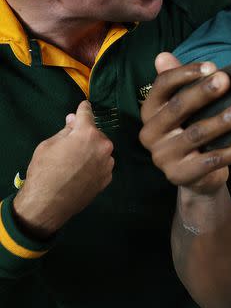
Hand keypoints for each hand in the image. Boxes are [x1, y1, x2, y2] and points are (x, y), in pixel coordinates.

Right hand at [13, 101, 113, 238]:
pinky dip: (94, 165)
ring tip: (76, 162)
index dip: (84, 108)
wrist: (48, 203)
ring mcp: (108, 163)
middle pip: (96, 134)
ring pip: (100, 151)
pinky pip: (102, 165)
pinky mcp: (108, 178)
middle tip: (73, 144)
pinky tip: (82, 173)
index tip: (85, 104)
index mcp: (88, 133)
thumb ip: (65, 131)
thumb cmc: (44, 171)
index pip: (87, 115)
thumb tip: (73, 120)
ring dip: (92, 151)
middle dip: (86, 136)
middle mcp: (103, 146)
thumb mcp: (48, 145)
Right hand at [139, 52, 230, 194]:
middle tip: (227, 81)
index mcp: (150, 111)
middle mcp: (150, 133)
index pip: (162, 86)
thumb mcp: (187, 109)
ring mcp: (163, 157)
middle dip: (204, 93)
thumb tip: (163, 56)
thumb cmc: (193, 131)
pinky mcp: (180, 175)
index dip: (185, 73)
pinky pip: (213, 160)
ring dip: (223, 121)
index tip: (211, 66)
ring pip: (197, 134)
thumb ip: (181, 84)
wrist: (198, 176)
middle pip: (178, 107)